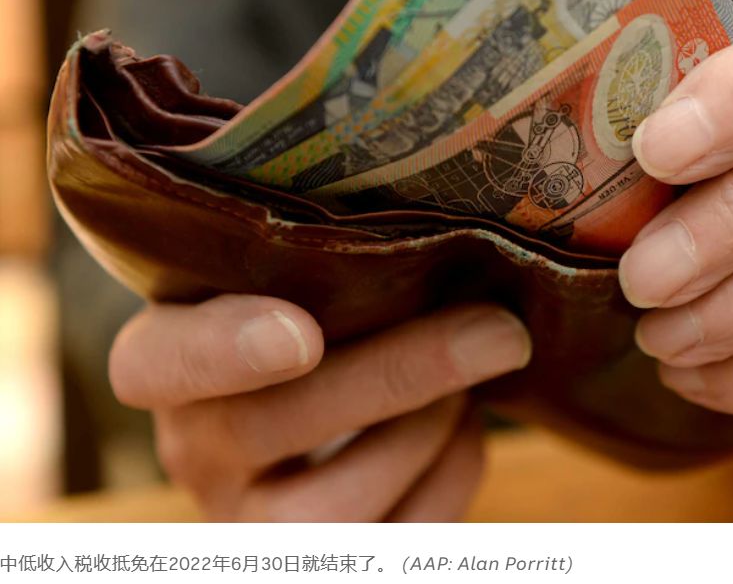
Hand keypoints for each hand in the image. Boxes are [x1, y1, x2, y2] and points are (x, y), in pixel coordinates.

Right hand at [109, 295, 530, 519]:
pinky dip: (453, 473)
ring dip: (431, 429)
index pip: (153, 364)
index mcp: (168, 365)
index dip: (222, 353)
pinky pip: (399, 538)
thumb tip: (452, 263)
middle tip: (496, 330)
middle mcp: (194, 453)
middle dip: (400, 375)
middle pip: (276, 426)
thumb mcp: (299, 290)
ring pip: (339, 505)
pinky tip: (464, 425)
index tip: (304, 335)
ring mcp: (252, 524)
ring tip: (477, 369)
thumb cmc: (318, 326)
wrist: (316, 417)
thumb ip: (331, 277)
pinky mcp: (324, 561)